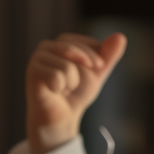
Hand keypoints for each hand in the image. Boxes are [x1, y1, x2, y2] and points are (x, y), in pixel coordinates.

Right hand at [27, 32, 126, 153]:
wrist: (63, 116)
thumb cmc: (78, 92)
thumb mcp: (97, 73)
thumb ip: (108, 56)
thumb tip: (120, 36)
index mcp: (64, 42)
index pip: (88, 42)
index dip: (97, 56)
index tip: (99, 68)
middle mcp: (47, 46)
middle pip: (76, 50)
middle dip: (85, 69)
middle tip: (78, 82)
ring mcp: (37, 58)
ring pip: (68, 66)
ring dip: (72, 83)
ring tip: (63, 88)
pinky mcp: (32, 71)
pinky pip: (57, 76)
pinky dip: (61, 88)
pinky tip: (54, 91)